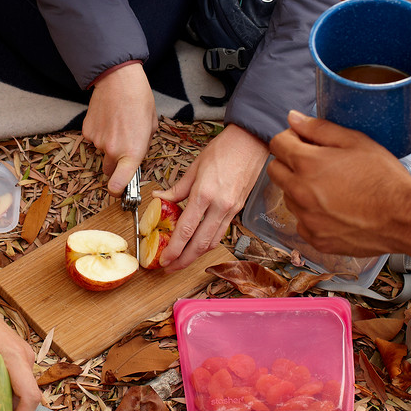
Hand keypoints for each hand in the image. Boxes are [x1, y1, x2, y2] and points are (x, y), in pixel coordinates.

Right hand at [82, 63, 157, 195]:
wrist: (118, 79)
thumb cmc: (139, 99)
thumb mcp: (152, 124)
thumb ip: (144, 143)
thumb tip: (138, 148)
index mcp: (133, 152)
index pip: (120, 184)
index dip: (118, 191)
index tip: (119, 191)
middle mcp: (113, 151)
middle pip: (110, 170)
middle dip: (116, 164)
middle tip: (122, 146)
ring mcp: (98, 142)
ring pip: (102, 152)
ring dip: (108, 144)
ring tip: (117, 124)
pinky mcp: (87, 132)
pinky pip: (93, 140)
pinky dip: (99, 133)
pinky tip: (107, 118)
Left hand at [153, 125, 267, 269]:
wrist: (251, 142)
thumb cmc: (224, 149)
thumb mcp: (195, 166)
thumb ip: (177, 188)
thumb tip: (159, 199)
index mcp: (205, 193)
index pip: (186, 229)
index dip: (174, 249)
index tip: (164, 259)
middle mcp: (220, 206)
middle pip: (200, 243)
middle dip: (183, 260)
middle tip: (170, 268)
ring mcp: (231, 209)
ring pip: (213, 242)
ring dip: (197, 255)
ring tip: (182, 260)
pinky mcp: (238, 210)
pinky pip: (222, 232)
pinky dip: (209, 242)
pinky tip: (199, 245)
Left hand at [268, 111, 410, 280]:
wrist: (403, 218)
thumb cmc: (384, 177)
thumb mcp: (355, 141)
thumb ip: (319, 128)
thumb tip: (293, 118)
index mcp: (307, 164)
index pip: (277, 144)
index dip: (291, 138)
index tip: (305, 141)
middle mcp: (300, 193)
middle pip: (276, 171)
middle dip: (290, 162)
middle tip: (317, 163)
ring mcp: (306, 219)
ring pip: (289, 197)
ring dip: (301, 189)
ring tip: (331, 187)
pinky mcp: (316, 239)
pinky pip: (303, 222)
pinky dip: (313, 214)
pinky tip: (335, 209)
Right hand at [335, 0, 410, 74]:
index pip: (348, 1)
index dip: (345, 5)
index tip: (352, 9)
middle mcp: (379, 21)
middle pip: (349, 26)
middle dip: (349, 29)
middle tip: (362, 31)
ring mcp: (383, 45)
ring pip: (355, 50)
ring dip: (356, 51)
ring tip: (366, 49)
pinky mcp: (390, 67)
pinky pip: (369, 70)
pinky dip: (366, 69)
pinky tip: (369, 67)